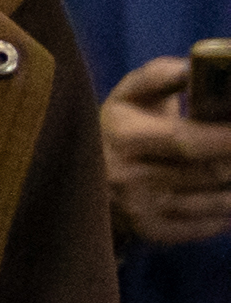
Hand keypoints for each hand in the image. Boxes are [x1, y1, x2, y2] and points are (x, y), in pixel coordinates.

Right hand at [111, 62, 230, 250]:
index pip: (187, 140)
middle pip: (209, 173)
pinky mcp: (153, 232)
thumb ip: (162, 75)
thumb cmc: (123, 125)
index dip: (226, 137)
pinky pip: (209, 226)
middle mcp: (128, 177)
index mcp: (123, 136)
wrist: (86, 176)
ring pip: (216, 202)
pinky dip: (228, 212)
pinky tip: (227, 194)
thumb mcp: (132, 93)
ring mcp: (140, 210)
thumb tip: (195, 69)